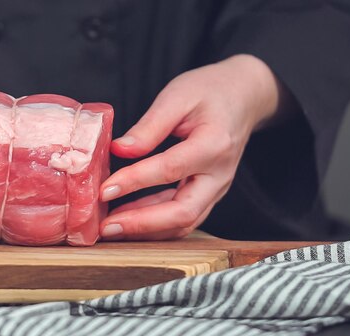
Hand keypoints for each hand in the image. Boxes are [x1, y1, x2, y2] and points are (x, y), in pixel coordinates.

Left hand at [99, 54, 286, 239]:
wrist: (244, 96)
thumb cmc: (210, 91)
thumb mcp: (177, 96)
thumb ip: (149, 126)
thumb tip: (119, 150)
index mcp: (213, 144)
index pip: (170, 169)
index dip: (135, 182)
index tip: (104, 190)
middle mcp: (220, 174)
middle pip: (183, 211)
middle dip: (142, 224)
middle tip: (106, 226)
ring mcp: (217, 188)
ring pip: (184, 222)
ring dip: (146, 230)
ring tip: (110, 228)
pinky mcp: (209, 194)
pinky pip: (183, 217)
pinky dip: (155, 224)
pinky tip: (128, 218)